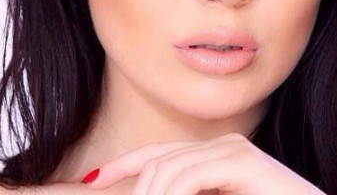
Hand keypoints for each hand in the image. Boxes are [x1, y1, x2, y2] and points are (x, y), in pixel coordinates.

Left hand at [81, 132, 325, 194]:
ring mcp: (236, 149)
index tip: (91, 179)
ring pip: (169, 170)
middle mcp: (224, 145)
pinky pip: (190, 178)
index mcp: (216, 157)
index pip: (159, 154)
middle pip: (159, 161)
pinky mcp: (245, 162)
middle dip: (136, 191)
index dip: (122, 164)